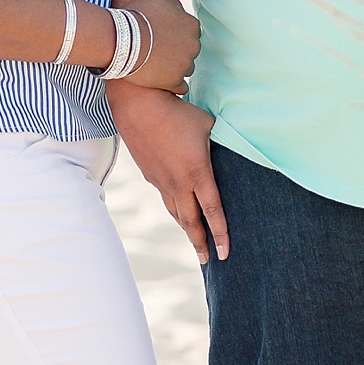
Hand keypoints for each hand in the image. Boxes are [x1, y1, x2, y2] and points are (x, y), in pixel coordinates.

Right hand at [106, 87, 226, 262]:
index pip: (212, 210)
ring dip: (186, 228)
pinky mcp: (149, 174)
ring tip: (194, 240)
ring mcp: (160, 181)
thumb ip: (216, 142)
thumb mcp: (208, 124)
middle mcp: (178, 183)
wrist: (138, 105)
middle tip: (208, 259)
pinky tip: (177, 208)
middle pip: (191, 221)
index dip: (220, 233)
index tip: (225, 253)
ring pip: (175, 212)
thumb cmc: (178, 111)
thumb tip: (221, 148)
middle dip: (200, 242)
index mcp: (197, 173)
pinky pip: (165, 196)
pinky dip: (174, 208)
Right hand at [118, 0, 199, 93]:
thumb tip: (178, 8)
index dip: (175, 35)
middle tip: (157, 52)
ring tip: (156, 67)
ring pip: (185, 69)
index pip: (190, 32)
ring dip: (174, 68)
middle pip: (189, 51)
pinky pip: (180, 88)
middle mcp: (194, 45)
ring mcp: (185, 65)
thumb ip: (173, 3)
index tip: (162, 38)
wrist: (122, 40)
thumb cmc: (136, 16)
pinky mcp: (175, 82)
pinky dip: (172, 86)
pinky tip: (160, 82)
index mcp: (192, 25)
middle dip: (176, 52)